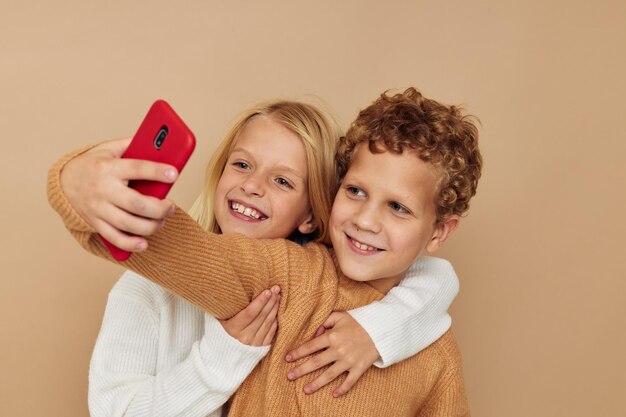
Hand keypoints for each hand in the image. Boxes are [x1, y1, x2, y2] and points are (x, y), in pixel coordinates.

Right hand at [60, 138, 177, 251]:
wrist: (63, 181)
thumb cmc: (93, 164)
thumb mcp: (109, 148)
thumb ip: (131, 145)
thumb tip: (158, 144)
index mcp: (109, 168)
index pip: (137, 168)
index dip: (157, 171)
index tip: (174, 174)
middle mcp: (104, 189)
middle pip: (136, 204)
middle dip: (160, 209)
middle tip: (170, 207)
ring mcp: (98, 209)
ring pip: (128, 224)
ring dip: (151, 226)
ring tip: (161, 221)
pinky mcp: (95, 223)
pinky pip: (114, 238)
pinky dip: (130, 244)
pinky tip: (143, 243)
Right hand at [220, 286, 280, 345]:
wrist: (225, 351)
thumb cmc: (223, 328)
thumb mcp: (222, 317)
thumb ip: (231, 306)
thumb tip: (240, 289)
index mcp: (233, 328)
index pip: (250, 312)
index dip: (260, 301)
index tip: (268, 291)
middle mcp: (244, 337)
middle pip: (261, 316)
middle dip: (270, 301)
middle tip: (276, 289)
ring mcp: (254, 343)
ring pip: (268, 322)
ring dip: (274, 308)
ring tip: (278, 296)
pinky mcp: (262, 347)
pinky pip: (272, 331)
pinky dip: (275, 320)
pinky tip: (276, 310)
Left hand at [285, 311, 379, 396]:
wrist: (381, 328)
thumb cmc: (359, 321)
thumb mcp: (340, 316)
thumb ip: (325, 322)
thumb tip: (315, 333)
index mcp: (332, 336)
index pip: (310, 346)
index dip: (297, 352)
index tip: (287, 358)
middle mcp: (338, 350)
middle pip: (316, 363)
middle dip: (301, 370)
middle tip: (289, 376)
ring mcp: (349, 361)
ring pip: (329, 375)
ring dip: (316, 383)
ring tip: (305, 390)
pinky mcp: (359, 368)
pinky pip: (349, 381)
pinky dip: (342, 389)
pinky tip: (334, 395)